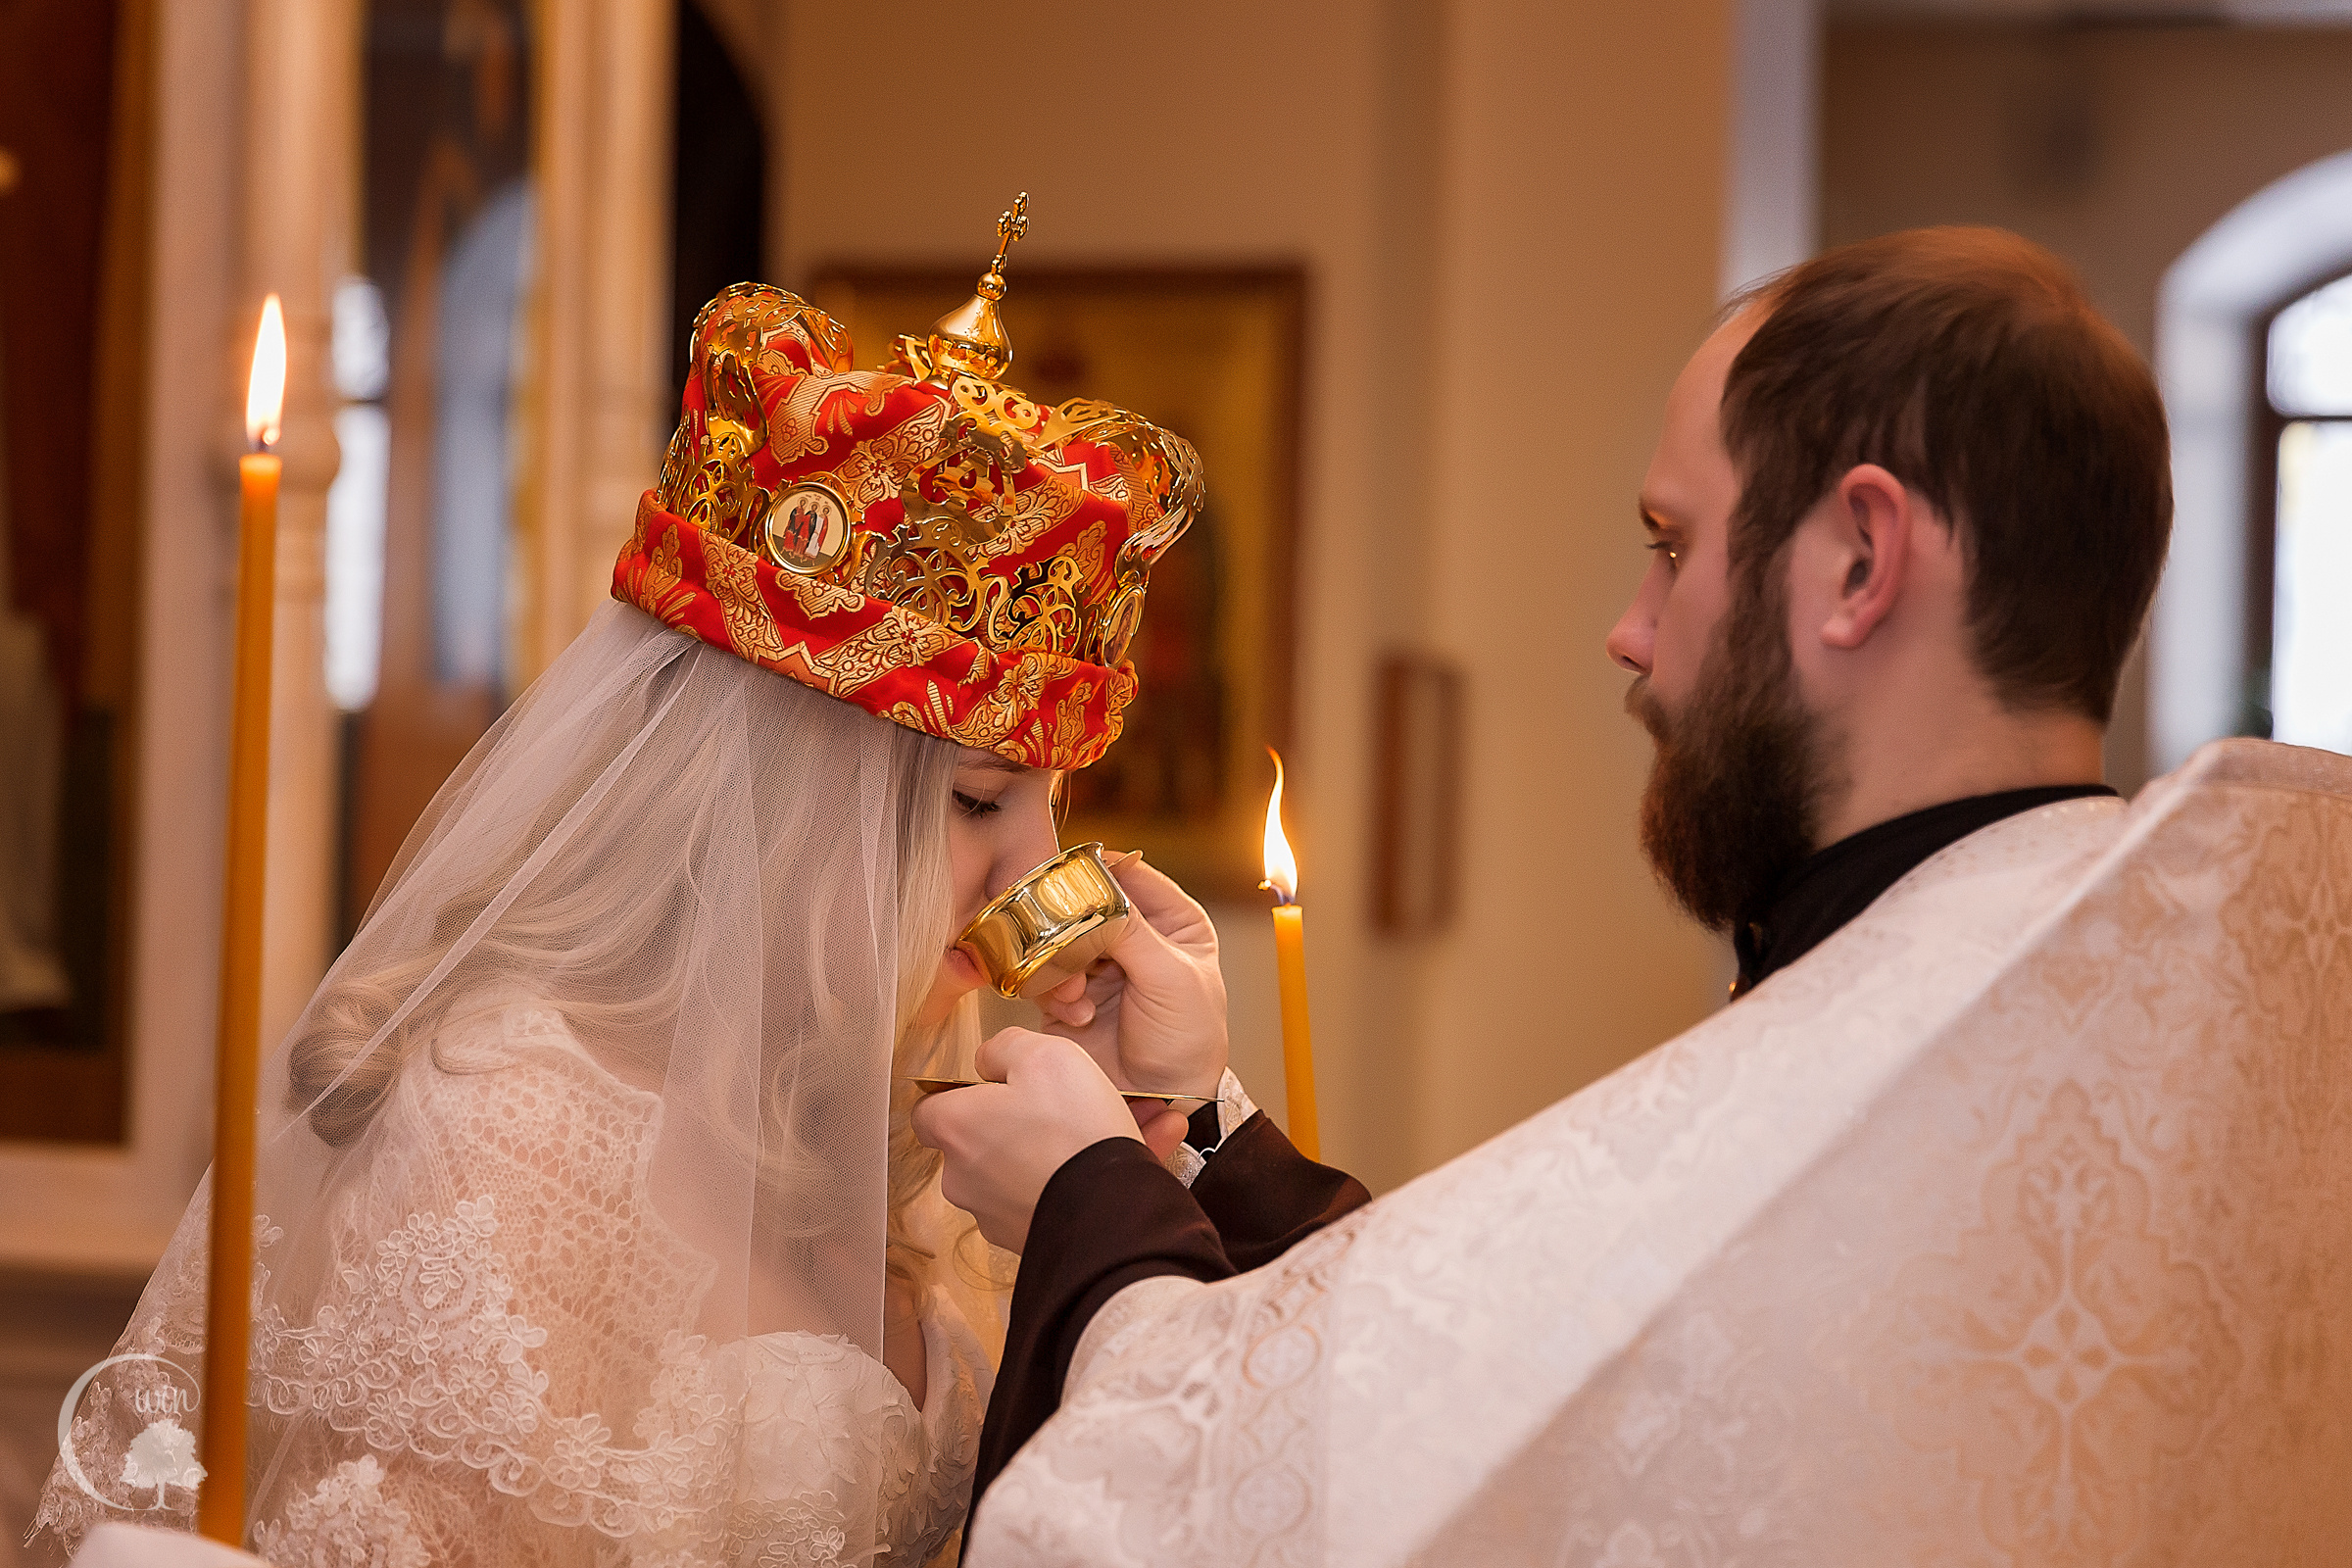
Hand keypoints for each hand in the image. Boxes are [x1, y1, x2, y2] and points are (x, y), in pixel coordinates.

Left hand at [911, 1028, 1189, 1252]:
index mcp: (956, 1128)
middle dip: (1024, 1120)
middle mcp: (964, 1177)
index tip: (997, 1085)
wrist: (1111, 1215)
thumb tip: (990, 1061)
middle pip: (983, 1140)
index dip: (963, 1092)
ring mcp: (996, 1214)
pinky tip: (1135, 1153)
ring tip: (1125, 1123)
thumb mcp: (1044, 1055)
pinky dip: (1084, 1175)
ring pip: (1030, 1166)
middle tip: (1072, 1100)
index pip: (931, 1110)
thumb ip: (1005, 1047)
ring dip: (1065, 1145)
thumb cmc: (1072, 1128)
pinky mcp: (1031, 1237)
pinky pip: (1058, 1194)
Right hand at [1033, 855, 1228, 1098]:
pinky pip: (1044, 975)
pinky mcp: (1069, 994)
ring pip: (1059, 938)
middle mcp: (1134, 936)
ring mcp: (1100, 965)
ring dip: (1063, 964)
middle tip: (1067, 942)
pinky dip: (1055, 992)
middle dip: (1074, 926)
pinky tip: (1078, 1014)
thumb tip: (1095, 892)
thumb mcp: (1170, 978)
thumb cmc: (1189, 1040)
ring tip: (1077, 994)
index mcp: (1172, 919)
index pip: (1132, 873)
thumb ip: (1133, 932)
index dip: (1102, 871)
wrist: (1165, 1098)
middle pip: (1086, 904)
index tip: (1073, 875)